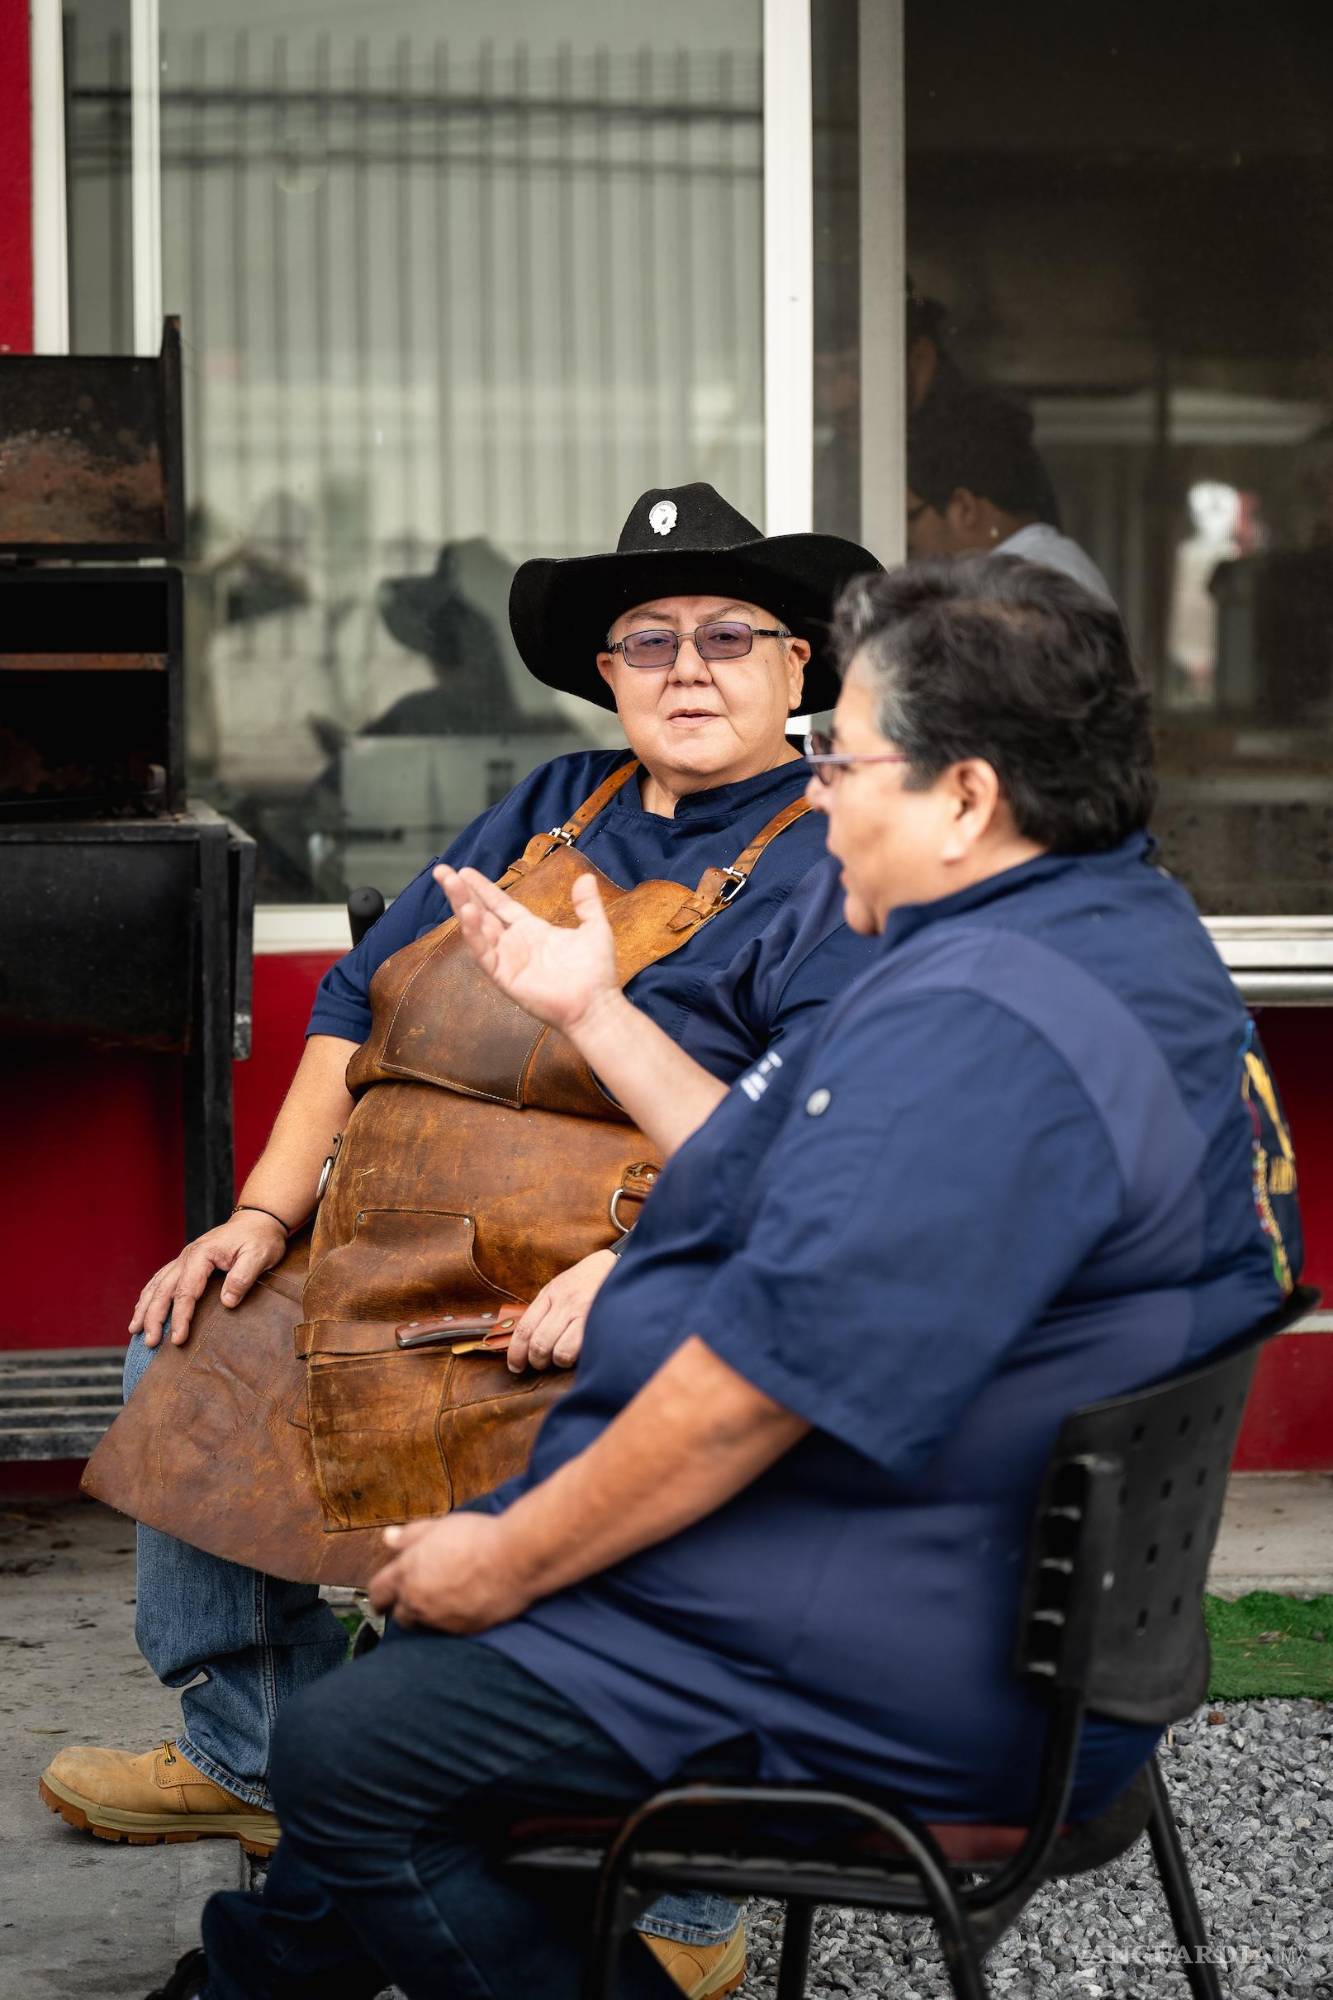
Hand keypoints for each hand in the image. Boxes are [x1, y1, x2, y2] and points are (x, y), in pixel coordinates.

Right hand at [129, 1210, 286, 1347]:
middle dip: (154, 1318)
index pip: (186, 1291)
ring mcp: (184, 1259)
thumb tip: (226, 1303)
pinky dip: (149, 1296)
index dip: (180, 1317)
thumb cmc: (260, 1238)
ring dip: (145, 1308)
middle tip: (150, 1343)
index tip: (177, 1340)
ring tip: (135, 1331)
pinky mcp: (186, 1262)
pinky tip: (142, 1310)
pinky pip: (161, 1280)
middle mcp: (187, 1256)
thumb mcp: (259, 1256)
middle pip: (164, 1290)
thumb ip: (242, 1277)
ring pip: (157, 1285)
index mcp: (202, 1255)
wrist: (258, 1219)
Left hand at [367, 1512, 531, 1631]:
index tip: (383, 1595)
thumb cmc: (477, 1538)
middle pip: (399, 1616)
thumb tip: (388, 1537)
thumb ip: (410, 1535)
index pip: (379, 1592)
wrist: (512, 1560)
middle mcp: (418, 1602)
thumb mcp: (438, 1527)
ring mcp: (440, 1620)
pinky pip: (449, 1630)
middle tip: (416, 1596)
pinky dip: (451, 1620)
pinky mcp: (463, 1631)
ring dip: (428, 1615)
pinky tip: (464, 1605)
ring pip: (424, 1625)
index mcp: (407, 1574)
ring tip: (443, 1599)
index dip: (380, 1594)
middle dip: (404, 1607)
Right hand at [435, 864, 620, 1037]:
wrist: (596, 1004)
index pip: (501, 905)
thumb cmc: (596, 972)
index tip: (465, 871)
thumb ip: (587, 904)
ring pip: (478, 930)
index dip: (484, 889)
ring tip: (451, 884)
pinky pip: (484, 953)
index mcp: (532, 930)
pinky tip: (467, 913)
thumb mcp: (594, 928)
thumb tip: (586, 877)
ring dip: (463, 906)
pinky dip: (473, 934)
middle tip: (443, 871)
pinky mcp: (504, 977)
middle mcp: (515, 944)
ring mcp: (507, 960)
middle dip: (462, 893)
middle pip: (482, 913)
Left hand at [507, 1249, 615, 1373]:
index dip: (516, 1353)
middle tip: (541, 1364)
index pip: (525, 1329)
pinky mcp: (601, 1323)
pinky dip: (577, 1360)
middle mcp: (565, 1303)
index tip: (516, 1366)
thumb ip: (545, 1309)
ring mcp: (584, 1313)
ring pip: (560, 1352)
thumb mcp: (561, 1286)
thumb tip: (527, 1339)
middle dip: (537, 1361)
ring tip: (563, 1357)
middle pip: (539, 1344)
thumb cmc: (590, 1281)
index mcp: (551, 1294)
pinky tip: (580, 1355)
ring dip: (558, 1362)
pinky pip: (582, 1351)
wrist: (622, 1265)